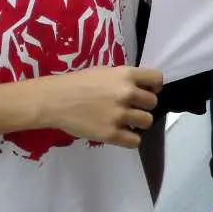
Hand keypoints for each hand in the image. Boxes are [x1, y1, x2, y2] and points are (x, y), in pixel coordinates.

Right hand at [37, 65, 162, 148]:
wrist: (55, 100)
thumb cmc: (78, 82)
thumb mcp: (105, 71)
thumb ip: (124, 79)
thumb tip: (141, 87)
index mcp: (125, 75)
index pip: (157, 79)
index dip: (154, 86)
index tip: (148, 91)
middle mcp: (126, 93)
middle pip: (153, 103)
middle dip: (144, 106)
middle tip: (132, 108)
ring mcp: (119, 115)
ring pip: (147, 121)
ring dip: (138, 122)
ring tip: (126, 121)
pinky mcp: (111, 134)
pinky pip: (135, 141)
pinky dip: (131, 139)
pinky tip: (122, 134)